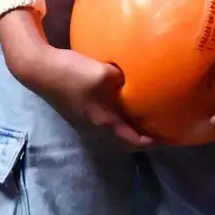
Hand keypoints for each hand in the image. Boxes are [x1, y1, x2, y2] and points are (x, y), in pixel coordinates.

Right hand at [0, 9, 154, 148]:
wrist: (40, 70)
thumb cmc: (72, 72)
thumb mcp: (105, 73)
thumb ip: (126, 79)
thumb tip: (140, 80)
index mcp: (105, 123)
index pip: (136, 142)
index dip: (156, 142)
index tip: (173, 137)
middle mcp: (96, 129)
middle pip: (126, 144)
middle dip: (145, 141)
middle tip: (164, 132)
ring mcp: (86, 124)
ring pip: (116, 136)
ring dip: (133, 134)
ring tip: (149, 123)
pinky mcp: (80, 114)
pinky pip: (107, 126)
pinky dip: (122, 124)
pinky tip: (127, 109)